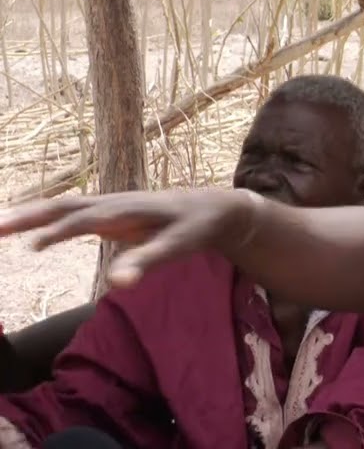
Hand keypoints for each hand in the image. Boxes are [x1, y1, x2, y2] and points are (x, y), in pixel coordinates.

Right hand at [0, 189, 258, 287]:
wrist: (213, 207)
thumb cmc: (196, 228)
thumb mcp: (177, 247)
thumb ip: (147, 261)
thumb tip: (118, 283)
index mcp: (127, 208)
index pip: (86, 217)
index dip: (59, 230)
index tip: (31, 245)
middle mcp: (114, 201)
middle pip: (64, 205)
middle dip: (29, 215)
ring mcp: (110, 205)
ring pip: (64, 207)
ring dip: (32, 215)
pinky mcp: (111, 213)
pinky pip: (72, 214)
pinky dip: (48, 220)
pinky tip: (32, 235)